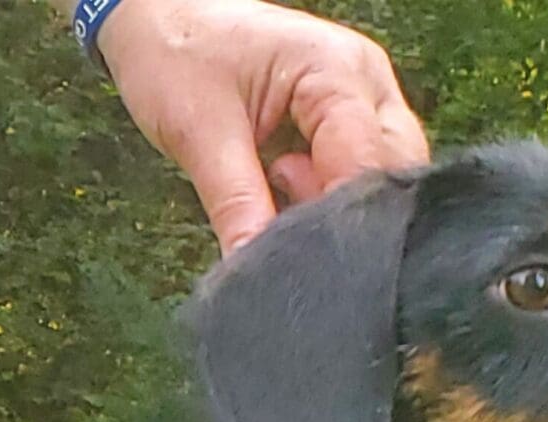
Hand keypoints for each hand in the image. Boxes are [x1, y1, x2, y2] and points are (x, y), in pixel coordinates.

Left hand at [96, 0, 427, 251]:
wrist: (157, 17)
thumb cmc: (176, 52)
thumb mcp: (199, 135)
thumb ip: (235, 205)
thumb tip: (254, 270)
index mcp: (336, 71)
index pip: (366, 163)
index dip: (336, 218)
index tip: (299, 257)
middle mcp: (364, 79)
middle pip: (390, 169)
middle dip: (345, 212)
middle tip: (285, 225)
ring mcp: (360, 94)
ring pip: (378, 171)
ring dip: (333, 200)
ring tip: (276, 184)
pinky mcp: (342, 114)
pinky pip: (354, 165)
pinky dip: (324, 189)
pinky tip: (282, 183)